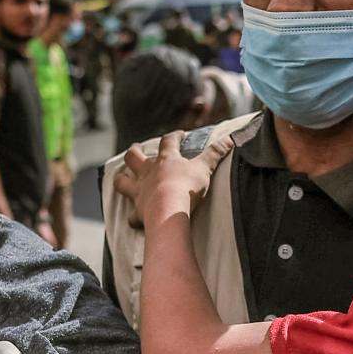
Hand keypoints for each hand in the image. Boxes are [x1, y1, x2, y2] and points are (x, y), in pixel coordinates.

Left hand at [114, 131, 231, 226]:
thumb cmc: (187, 186)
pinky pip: (132, 216)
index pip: (168, 142)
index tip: (179, 134)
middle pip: (134, 157)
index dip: (174, 137)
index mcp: (165, 160)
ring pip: (122, 181)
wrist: (170, 208)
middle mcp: (148, 173)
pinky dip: (133, 217)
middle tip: (136, 149)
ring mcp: (139, 191)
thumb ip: (216, 153)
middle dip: (134, 152)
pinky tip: (134, 218)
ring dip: (121, 179)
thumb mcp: (205, 167)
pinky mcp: (138, 212)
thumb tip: (231, 138)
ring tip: (121, 177)